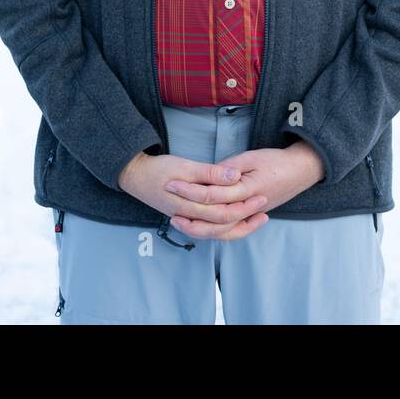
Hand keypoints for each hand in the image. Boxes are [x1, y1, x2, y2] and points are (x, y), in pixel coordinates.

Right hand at [117, 152, 270, 240]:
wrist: (135, 176)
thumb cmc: (158, 170)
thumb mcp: (184, 166)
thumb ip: (210, 173)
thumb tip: (234, 176)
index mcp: (189, 207)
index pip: (222, 214)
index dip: (244, 208)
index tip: (262, 197)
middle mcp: (189, 218)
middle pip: (222, 227)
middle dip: (245, 218)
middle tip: (264, 208)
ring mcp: (187, 219)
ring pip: (216, 232)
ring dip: (237, 226)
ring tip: (255, 217)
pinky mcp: (187, 216)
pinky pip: (209, 227)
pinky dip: (224, 225)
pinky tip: (235, 217)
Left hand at [163, 143, 324, 238]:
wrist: (301, 170)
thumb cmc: (276, 160)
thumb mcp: (252, 157)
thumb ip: (230, 168)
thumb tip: (210, 175)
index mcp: (246, 190)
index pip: (212, 194)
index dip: (190, 190)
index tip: (172, 183)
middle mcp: (247, 207)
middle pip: (213, 218)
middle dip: (189, 212)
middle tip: (169, 207)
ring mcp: (250, 215)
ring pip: (221, 230)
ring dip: (198, 228)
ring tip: (180, 221)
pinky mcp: (250, 217)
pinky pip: (230, 231)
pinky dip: (214, 232)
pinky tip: (200, 227)